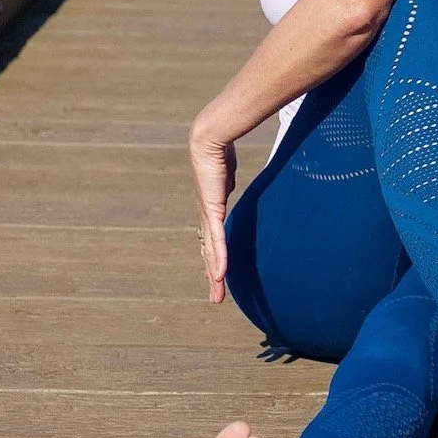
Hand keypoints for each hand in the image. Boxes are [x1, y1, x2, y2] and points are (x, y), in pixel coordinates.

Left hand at [188, 127, 236, 303]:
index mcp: (210, 209)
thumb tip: (231, 183)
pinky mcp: (212, 210)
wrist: (209, 140)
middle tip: (216, 297)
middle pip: (209, 252)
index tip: (216, 274)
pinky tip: (220, 275)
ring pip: (211, 252)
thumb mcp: (227, 174)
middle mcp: (206, 215)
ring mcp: (207, 214)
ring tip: (216, 295)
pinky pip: (217, 240)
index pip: (211, 240)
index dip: (214, 259)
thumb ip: (228, 184)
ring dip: (214, 275)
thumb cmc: (219, 152)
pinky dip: (219, 258)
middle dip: (212, 276)